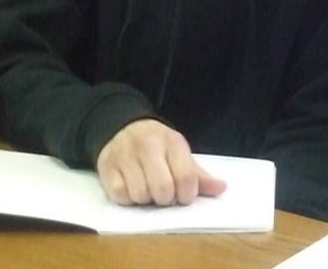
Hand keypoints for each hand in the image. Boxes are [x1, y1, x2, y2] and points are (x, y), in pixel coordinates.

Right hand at [96, 119, 226, 205]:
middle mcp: (148, 146)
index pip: (186, 177)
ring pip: (140, 195)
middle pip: (163, 189)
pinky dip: (127, 199)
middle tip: (165, 194)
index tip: (183, 196)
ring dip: (146, 200)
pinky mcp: (106, 166)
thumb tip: (221, 188)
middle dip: (166, 199)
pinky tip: (131, 187)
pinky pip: (120, 196)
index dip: (187, 195)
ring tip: (147, 189)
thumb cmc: (157, 146)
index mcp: (172, 142)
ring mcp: (125, 155)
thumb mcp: (179, 153)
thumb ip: (199, 174)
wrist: (121, 127)